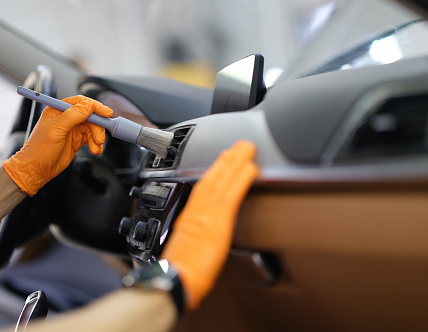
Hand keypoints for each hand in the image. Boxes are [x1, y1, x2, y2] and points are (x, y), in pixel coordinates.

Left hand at [3, 95, 112, 195]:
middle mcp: (66, 118)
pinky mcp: (76, 140)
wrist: (37, 170)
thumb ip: (73, 115)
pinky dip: (96, 144)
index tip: (106, 114)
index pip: (81, 102)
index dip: (95, 107)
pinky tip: (95, 150)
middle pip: (90, 116)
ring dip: (97, 137)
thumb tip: (89, 105)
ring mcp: (72, 129)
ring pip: (93, 128)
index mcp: (58, 110)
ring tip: (95, 147)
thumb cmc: (39, 149)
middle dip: (97, 127)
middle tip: (99, 139)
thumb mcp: (56, 129)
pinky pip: (91, 138)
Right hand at [162, 140, 258, 310]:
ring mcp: (206, 213)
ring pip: (221, 180)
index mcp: (189, 218)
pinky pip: (232, 194)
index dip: (213, 173)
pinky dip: (242, 178)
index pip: (202, 189)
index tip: (221, 162)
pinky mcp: (217, 221)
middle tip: (236, 147)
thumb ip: (195, 241)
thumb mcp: (184, 251)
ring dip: (234, 162)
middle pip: (212, 179)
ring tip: (244, 149)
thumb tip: (202, 242)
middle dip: (225, 161)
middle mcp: (197, 211)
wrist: (176, 279)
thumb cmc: (179, 273)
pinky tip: (251, 168)